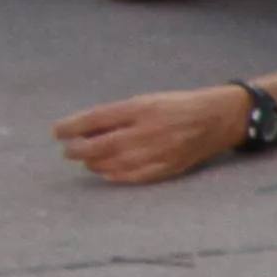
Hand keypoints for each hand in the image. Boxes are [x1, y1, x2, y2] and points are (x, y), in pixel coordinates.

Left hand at [53, 86, 252, 182]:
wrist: (220, 118)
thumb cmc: (178, 105)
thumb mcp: (148, 100)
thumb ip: (119, 115)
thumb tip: (86, 130)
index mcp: (142, 108)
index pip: (97, 119)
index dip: (72, 127)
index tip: (56, 132)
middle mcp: (149, 130)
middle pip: (101, 145)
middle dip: (78, 149)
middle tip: (67, 151)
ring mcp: (159, 151)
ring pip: (115, 163)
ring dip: (94, 163)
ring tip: (86, 160)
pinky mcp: (169, 166)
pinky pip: (135, 176)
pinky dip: (116, 176)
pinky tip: (106, 173)